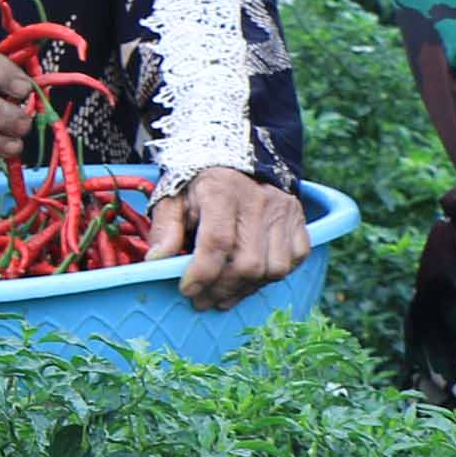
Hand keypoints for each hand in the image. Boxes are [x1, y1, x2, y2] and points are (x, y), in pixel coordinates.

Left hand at [148, 167, 309, 309]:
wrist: (239, 156)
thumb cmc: (201, 184)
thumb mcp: (174, 197)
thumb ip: (165, 228)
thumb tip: (155, 262)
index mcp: (222, 191)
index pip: (217, 241)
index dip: (202, 273)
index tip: (186, 289)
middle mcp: (259, 201)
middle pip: (248, 263)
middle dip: (222, 289)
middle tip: (202, 300)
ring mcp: (284, 212)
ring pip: (274, 269)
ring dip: (246, 289)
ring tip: (223, 294)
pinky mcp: (300, 221)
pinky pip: (294, 261)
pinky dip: (271, 277)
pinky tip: (249, 279)